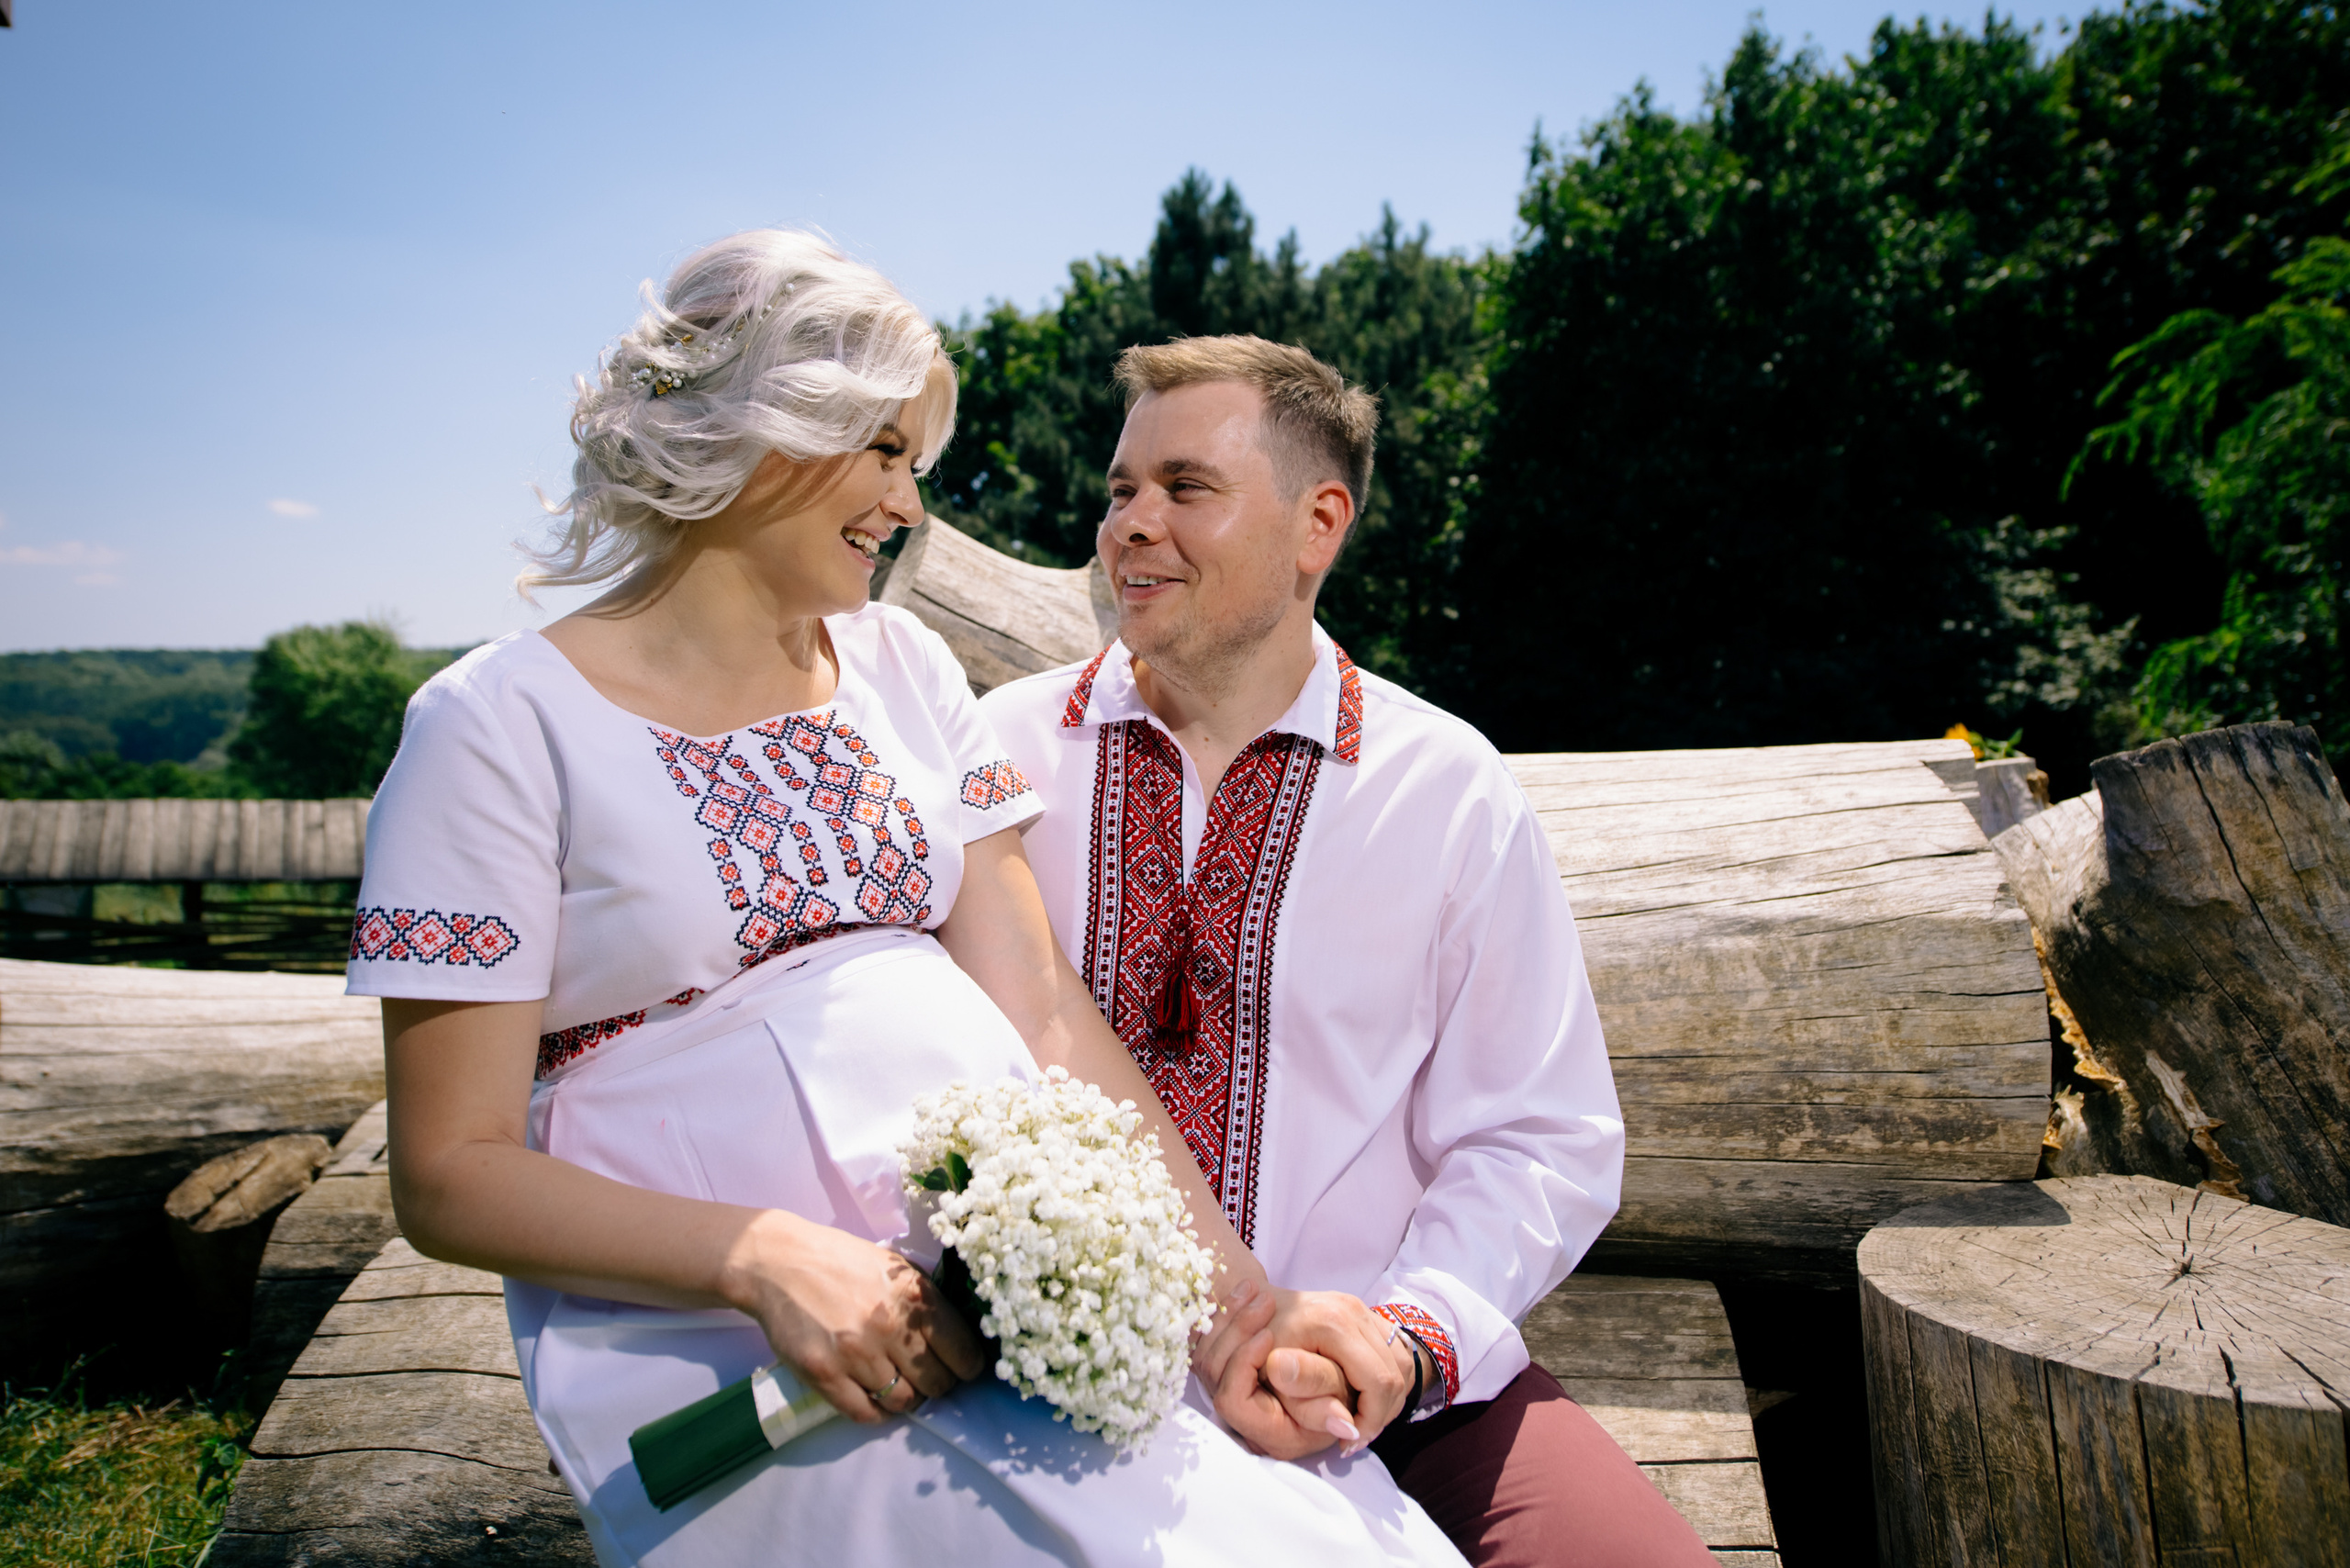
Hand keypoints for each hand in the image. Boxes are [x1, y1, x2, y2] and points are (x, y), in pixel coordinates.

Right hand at [723, 1210, 986, 1423]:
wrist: (780, 1263)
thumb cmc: (842, 1262)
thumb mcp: (896, 1268)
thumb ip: (927, 1301)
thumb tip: (959, 1338)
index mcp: (916, 1295)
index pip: (963, 1352)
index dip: (967, 1366)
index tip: (961, 1369)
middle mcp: (891, 1326)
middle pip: (937, 1383)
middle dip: (937, 1384)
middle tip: (926, 1378)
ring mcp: (857, 1354)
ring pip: (903, 1402)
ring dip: (906, 1398)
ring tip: (897, 1384)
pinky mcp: (825, 1375)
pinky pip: (866, 1414)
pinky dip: (877, 1413)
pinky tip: (874, 1397)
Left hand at [1196, 1281, 1416, 1458]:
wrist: (1251, 1302)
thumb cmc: (1255, 1340)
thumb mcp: (1274, 1378)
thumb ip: (1308, 1404)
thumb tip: (1347, 1429)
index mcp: (1336, 1323)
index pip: (1379, 1382)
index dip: (1371, 1419)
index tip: (1349, 1442)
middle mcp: (1356, 1310)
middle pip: (1396, 1373)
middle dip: (1381, 1413)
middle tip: (1355, 1437)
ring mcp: (1363, 1309)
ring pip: (1401, 1363)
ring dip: (1387, 1398)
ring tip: (1360, 1419)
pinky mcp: (1366, 1313)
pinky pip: (1395, 1352)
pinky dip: (1386, 1380)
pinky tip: (1364, 1398)